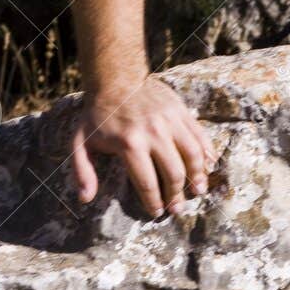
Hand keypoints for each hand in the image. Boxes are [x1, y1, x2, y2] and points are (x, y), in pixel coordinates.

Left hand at [71, 74, 217, 217]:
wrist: (115, 77)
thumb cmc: (98, 114)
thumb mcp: (81, 140)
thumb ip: (82, 170)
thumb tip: (85, 198)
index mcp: (130, 144)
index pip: (147, 183)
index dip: (153, 202)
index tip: (156, 212)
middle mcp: (153, 133)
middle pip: (173, 174)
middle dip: (176, 196)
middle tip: (177, 209)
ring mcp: (170, 121)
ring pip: (192, 156)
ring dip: (197, 177)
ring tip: (198, 191)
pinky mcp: (180, 110)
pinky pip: (199, 135)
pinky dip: (207, 152)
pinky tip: (208, 166)